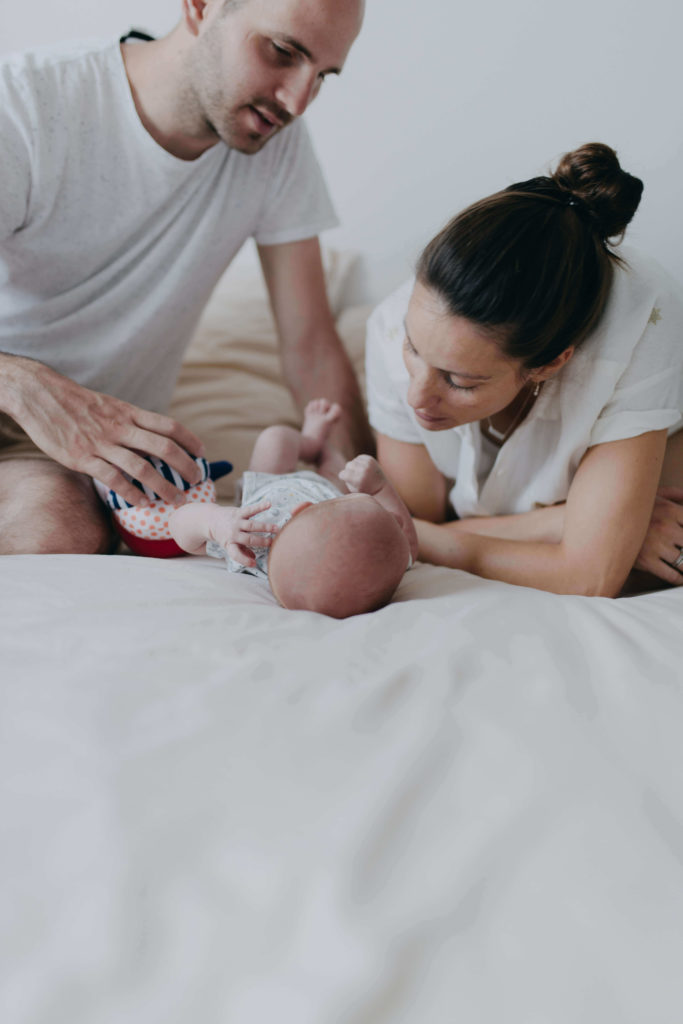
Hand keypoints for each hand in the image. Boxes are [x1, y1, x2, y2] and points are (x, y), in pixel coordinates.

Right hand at [3, 356, 204, 503]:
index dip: (189, 440)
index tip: (202, 453)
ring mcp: (102, 444)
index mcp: (128, 413)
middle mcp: (120, 427)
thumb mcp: (110, 406)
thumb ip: (130, 422)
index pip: (168, 425)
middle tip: (196, 480)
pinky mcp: (83, 458)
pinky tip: (143, 502)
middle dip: (185, 466)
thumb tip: (152, 440)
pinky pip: (113, 479)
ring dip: (163, 486)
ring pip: (142, 467)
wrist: (41, 395)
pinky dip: (132, 493)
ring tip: (176, 499)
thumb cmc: (77, 404)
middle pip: (163, 447)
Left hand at [206, 499, 280, 567]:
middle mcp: (232, 534)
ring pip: (251, 525)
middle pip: (248, 539)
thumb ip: (242, 552)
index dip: (244, 560)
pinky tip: (269, 504)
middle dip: (261, 541)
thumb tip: (254, 559)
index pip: (236, 554)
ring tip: (277, 528)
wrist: (210, 520)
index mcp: (229, 544)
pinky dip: (260, 507)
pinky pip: (250, 510)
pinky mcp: (238, 512)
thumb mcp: (229, 546)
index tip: (255, 563)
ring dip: (265, 527)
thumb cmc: (224, 535)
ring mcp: (236, 522)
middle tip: (273, 542)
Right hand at [339, 454, 385, 494]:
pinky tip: (363, 468)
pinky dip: (359, 462)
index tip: (347, 480)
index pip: (343, 474)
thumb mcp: (353, 490)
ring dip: (355, 466)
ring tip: (360, 473)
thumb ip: (346, 480)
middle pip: (348, 465)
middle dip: (349, 470)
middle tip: (355, 476)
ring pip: (353, 461)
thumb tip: (344, 470)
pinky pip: (358, 458)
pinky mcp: (370, 459)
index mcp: (358, 479)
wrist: (381, 486)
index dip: (343, 477)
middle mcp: (363, 470)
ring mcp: (368, 463)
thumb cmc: (365, 490)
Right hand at [634, 487, 682, 585]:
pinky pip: (672, 575)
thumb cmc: (632, 508)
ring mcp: (658, 545)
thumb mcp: (652, 495)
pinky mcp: (647, 561)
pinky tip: (680, 579)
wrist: (603, 520)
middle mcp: (667, 528)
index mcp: (671, 511)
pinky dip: (679, 580)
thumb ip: (674, 493)